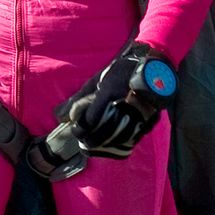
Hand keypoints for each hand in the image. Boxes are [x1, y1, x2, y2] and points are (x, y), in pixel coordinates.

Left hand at [64, 43, 164, 159]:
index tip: (76, 131)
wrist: (153, 68)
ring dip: (105, 145)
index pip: (92, 118)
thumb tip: (61, 116)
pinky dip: (120, 144)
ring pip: (119, 138)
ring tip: (95, 146)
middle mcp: (124, 102)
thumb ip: (80, 98)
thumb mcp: (97, 80)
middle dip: (91, 140)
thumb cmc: (120, 72)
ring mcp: (139, 112)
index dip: (81, 129)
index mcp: (109, 91)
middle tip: (84, 143)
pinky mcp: (149, 120)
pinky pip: (133, 138)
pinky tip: (111, 144)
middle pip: (104, 131)